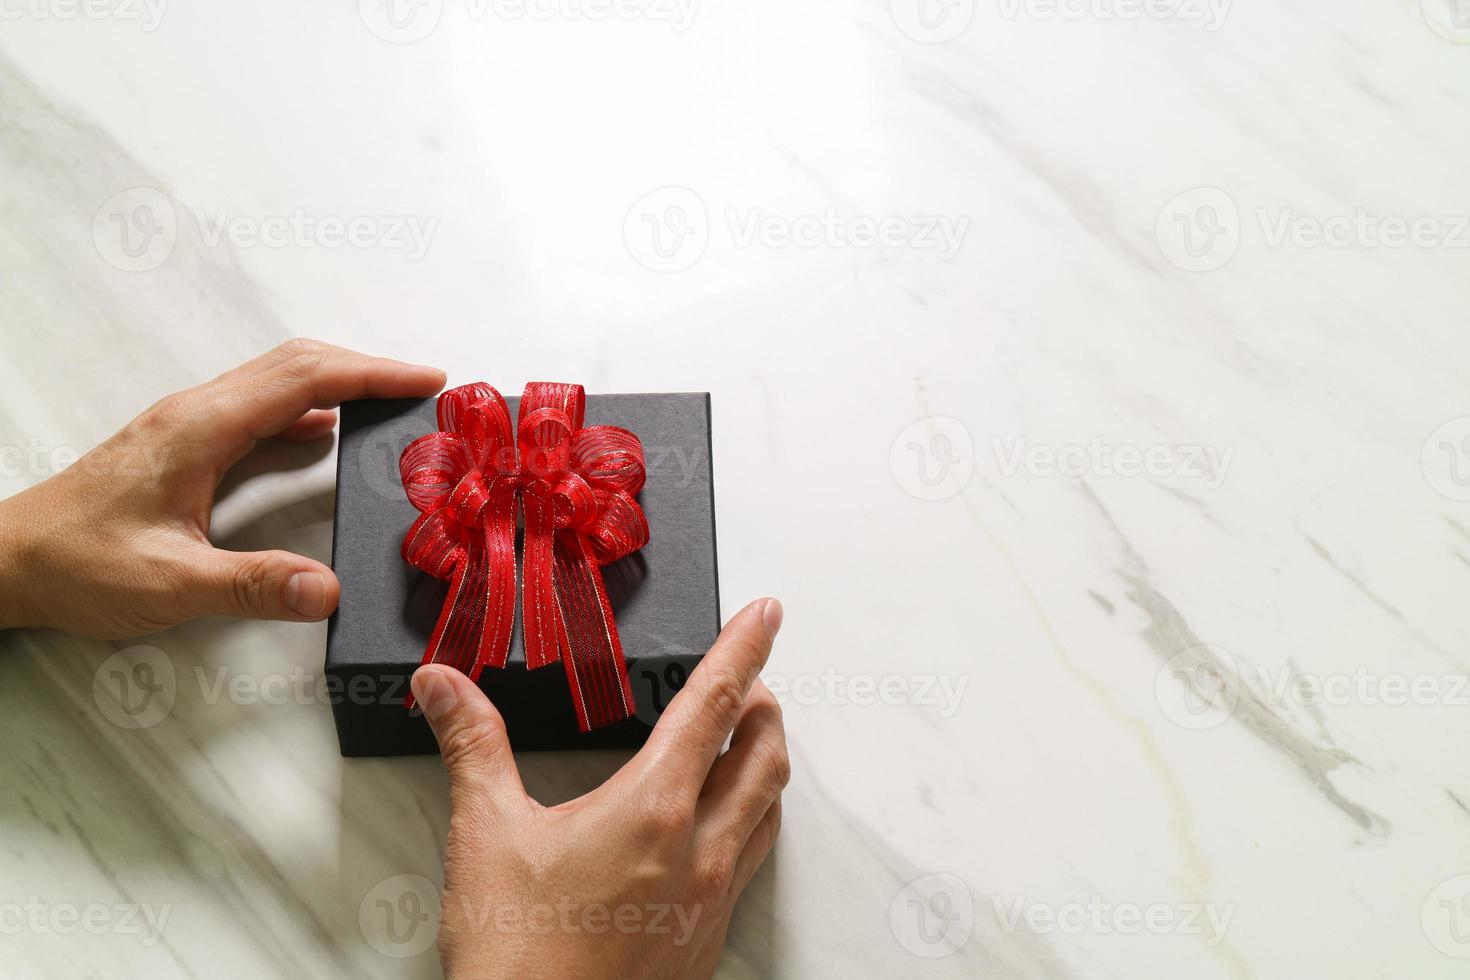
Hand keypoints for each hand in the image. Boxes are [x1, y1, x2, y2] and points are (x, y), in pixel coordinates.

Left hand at [0, 338, 444, 637]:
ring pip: (280, 380)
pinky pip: (261, 408)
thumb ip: (253, 586)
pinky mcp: (186, 444)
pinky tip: (326, 436)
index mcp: (201, 428)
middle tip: (423, 387)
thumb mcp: (169, 584)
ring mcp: (191, 424)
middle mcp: (197, 413)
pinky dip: (308, 409)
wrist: (8, 560)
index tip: (425, 379)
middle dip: (368, 368)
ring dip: (340, 383)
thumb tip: (326, 589)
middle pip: (299, 364)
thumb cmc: (75, 564)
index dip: (373, 375)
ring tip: (391, 403)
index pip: (306, 379)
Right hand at [413, 598, 787, 979]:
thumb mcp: (486, 835)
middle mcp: (699, 849)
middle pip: (765, 753)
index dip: (747, 648)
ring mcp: (711, 898)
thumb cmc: (517, 955)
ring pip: (769, 807)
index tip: (768, 611)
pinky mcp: (707, 937)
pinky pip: (752, 859)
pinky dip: (752, 818)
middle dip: (764, 702)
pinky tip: (718, 824)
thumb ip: (473, 745)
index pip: (717, 704)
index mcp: (654, 808)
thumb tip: (441, 684)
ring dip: (765, 760)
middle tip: (747, 675)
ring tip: (741, 738)